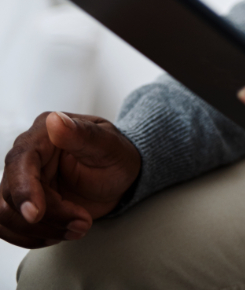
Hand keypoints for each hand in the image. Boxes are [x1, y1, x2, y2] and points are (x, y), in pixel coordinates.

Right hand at [0, 111, 140, 248]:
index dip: (24, 191)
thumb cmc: (116, 156)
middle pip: (11, 196)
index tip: (35, 214)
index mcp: (44, 134)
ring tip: (78, 229)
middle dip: (47, 217)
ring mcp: (21, 181)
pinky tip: (59, 235)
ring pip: (5, 215)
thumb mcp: (108, 145)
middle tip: (82, 223)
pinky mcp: (23, 203)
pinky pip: (9, 227)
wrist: (119, 177)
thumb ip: (82, 134)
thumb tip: (55, 120)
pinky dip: (32, 238)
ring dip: (40, 230)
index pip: (20, 163)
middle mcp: (26, 156)